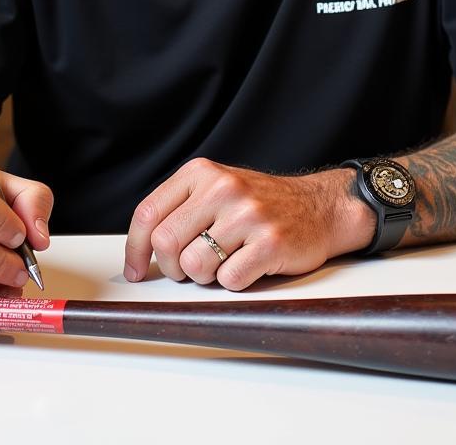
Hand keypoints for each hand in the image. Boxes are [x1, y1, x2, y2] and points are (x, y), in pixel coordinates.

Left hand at [123, 158, 373, 290]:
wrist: (319, 206)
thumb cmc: (260, 204)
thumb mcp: (216, 189)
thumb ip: (179, 209)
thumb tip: (140, 251)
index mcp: (202, 172)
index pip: (148, 213)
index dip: (135, 249)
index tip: (136, 270)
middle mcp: (223, 188)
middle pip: (166, 243)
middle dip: (172, 267)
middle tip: (190, 268)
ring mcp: (248, 215)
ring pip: (194, 266)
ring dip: (204, 277)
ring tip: (224, 262)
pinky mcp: (270, 242)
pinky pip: (229, 280)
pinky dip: (234, 282)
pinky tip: (248, 265)